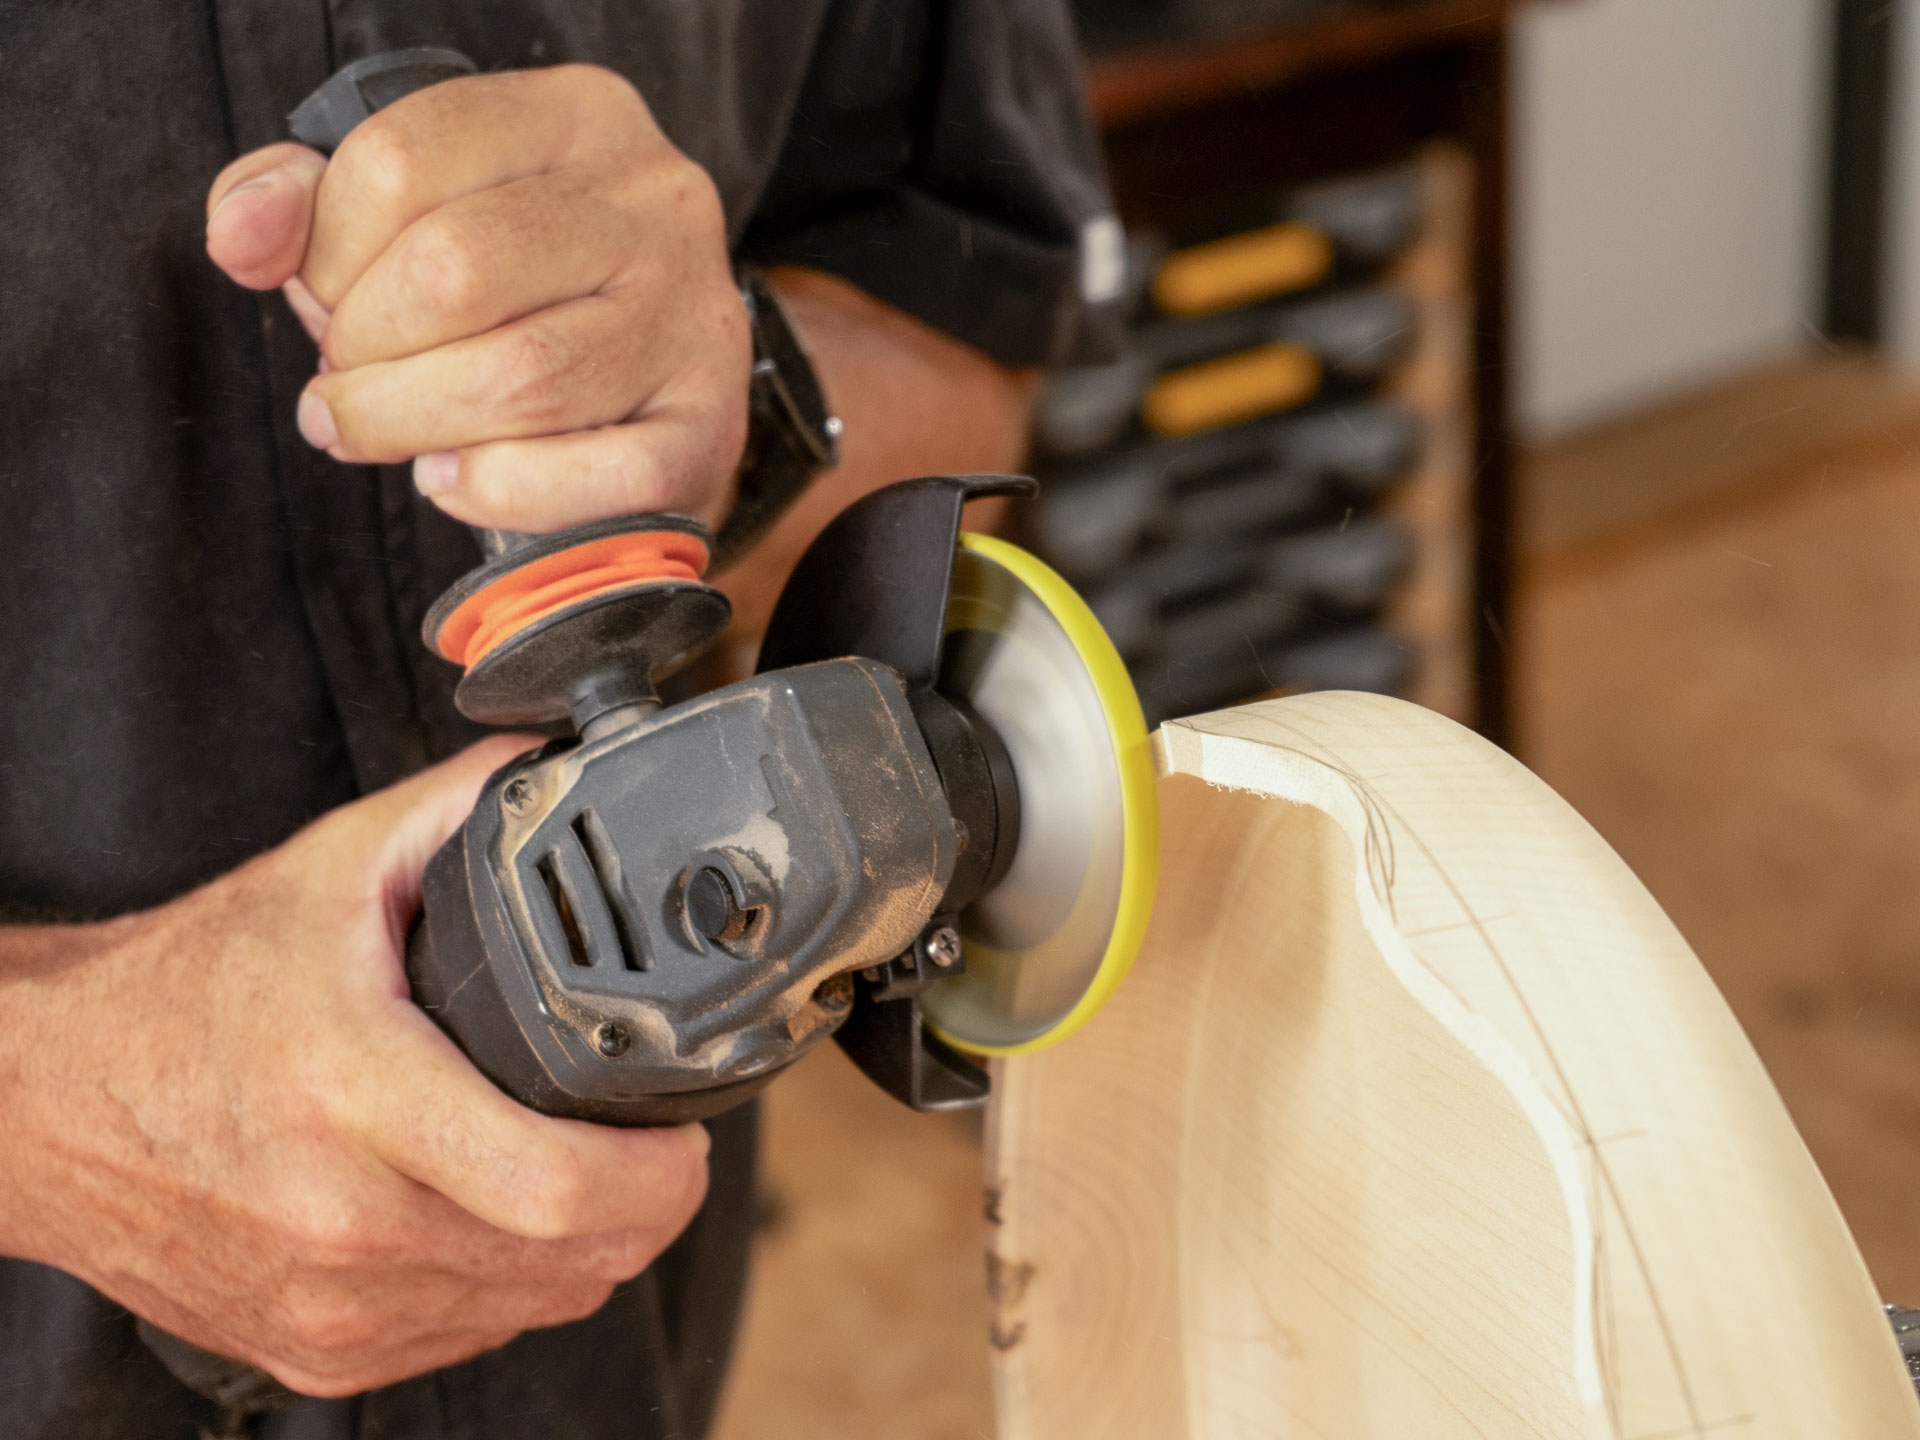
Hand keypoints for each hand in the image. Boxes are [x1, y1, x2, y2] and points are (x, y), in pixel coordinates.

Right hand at [0, 738, 709, 1395]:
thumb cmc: (184, 991)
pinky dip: (512, 1287)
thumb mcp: (329, 871)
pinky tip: (497, 1221)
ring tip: (581, 1175)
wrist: (45, 1100)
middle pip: (570, 1262)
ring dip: (586, 1250)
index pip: (555, 1185)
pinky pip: (471, 1338)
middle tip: (657, 1153)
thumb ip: (456, 812)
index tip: (686, 1137)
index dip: (656, 1175)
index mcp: (356, 1096)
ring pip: (535, 1308)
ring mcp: (329, 1304)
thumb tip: (553, 767)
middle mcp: (344, 1221)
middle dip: (648, 1210)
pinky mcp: (314, 1351)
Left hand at [203, 65, 749, 534]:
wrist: (663, 384)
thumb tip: (243, 235)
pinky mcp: (709, 430)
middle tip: (345, 388)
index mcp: (577, 118)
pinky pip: (593, 476)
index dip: (325, 250)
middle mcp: (652, 205)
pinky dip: (499, 491)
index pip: (404, 158)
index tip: (325, 302)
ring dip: (412, 426)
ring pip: (523, 378)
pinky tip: (459, 478)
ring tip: (383, 434)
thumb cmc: (528, 294)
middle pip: (457, 270)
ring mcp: (691, 320)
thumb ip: (309, 205)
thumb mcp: (425, 210)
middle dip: (364, 350)